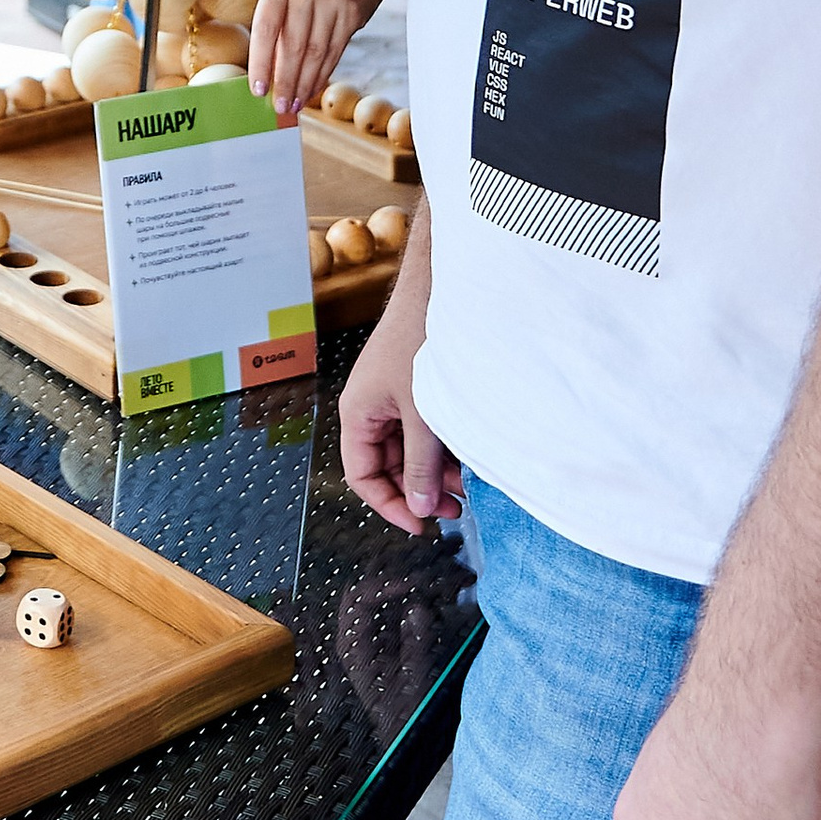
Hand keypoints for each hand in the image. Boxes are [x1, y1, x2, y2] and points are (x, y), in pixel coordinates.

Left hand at [247, 0, 369, 117]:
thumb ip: (274, 28)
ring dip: (304, 83)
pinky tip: (312, 89)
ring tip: (294, 104)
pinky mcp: (353, 13)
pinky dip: (321, 75)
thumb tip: (264, 76)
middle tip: (279, 106)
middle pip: (293, 45)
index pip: (266, 29)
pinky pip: (335, 52)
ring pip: (316, 53)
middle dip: (285, 81)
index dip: (260, 63)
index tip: (257, 90)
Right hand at [337, 305, 460, 534]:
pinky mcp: (411, 390)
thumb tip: (419, 508)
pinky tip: (463, 456)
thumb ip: (420, 464)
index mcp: (357, 415)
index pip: (362, 477)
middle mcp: (369, 410)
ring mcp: (390, 399)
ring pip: (407, 450)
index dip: (390, 505)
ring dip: (432, 470)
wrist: (437, 292)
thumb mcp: (423, 415)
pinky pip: (419, 430)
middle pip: (386, 467)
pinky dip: (439, 447)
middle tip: (452, 508)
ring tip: (463, 484)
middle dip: (417, 490)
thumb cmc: (419, 342)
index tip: (421, 526)